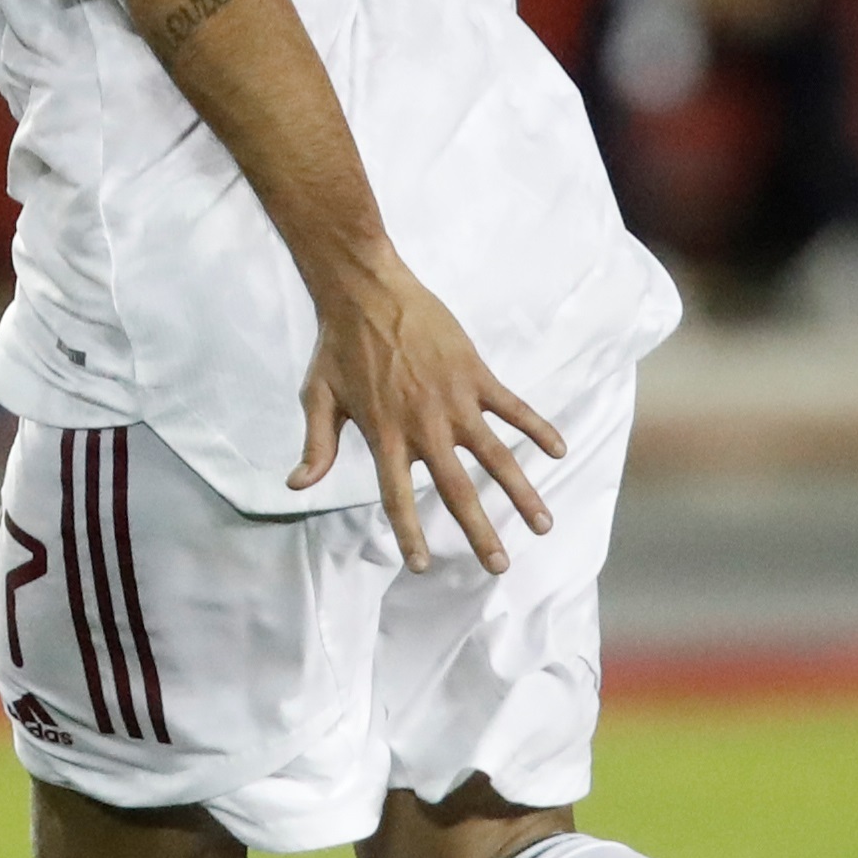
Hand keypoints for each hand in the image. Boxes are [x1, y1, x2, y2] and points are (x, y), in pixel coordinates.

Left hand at [292, 259, 565, 574]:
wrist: (366, 291)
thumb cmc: (338, 346)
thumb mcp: (317, 398)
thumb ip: (317, 446)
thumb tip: (297, 486)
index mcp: (383, 436)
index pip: (397, 498)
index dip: (410, 534)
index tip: (423, 566)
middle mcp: (423, 426)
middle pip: (456, 490)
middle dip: (480, 532)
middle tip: (500, 566)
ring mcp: (453, 400)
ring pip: (496, 456)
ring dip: (521, 492)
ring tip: (542, 525)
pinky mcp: (475, 374)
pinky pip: (513, 407)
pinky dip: (538, 428)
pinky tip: (560, 449)